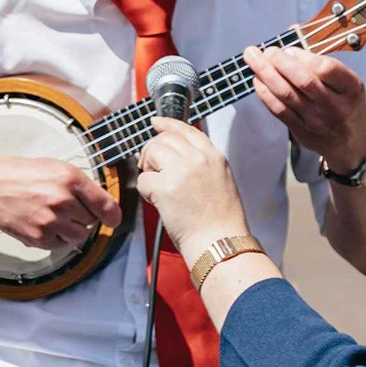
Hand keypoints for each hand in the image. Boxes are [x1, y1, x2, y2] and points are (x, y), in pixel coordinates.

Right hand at [0, 156, 121, 249]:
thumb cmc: (22, 174)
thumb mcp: (56, 167)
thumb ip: (80, 185)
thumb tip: (103, 204)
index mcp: (71, 179)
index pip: (106, 205)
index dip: (113, 215)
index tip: (114, 219)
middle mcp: (63, 200)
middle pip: (92, 221)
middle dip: (83, 215)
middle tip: (65, 206)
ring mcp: (51, 221)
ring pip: (79, 236)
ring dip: (72, 229)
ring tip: (54, 215)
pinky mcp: (39, 237)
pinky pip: (61, 245)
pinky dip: (56, 237)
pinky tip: (42, 222)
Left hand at [136, 118, 249, 258]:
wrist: (220, 243)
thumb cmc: (221, 221)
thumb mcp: (222, 180)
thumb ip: (203, 164)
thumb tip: (177, 157)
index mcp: (214, 156)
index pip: (187, 130)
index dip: (168, 124)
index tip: (156, 123)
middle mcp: (199, 159)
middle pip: (165, 139)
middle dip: (152, 150)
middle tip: (149, 167)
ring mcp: (182, 171)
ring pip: (152, 152)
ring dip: (148, 167)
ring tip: (156, 185)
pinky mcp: (166, 188)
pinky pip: (144, 179)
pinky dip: (146, 190)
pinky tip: (157, 201)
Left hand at [243, 46, 365, 170]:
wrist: (351, 143)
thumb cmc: (346, 103)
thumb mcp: (346, 80)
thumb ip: (320, 57)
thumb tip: (293, 31)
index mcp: (350, 88)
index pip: (327, 68)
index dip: (304, 55)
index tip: (290, 48)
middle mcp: (335, 105)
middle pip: (303, 81)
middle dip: (280, 62)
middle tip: (268, 50)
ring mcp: (317, 120)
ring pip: (287, 94)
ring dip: (266, 73)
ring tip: (253, 58)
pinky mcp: (301, 131)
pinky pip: (279, 110)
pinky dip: (265, 93)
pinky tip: (257, 79)